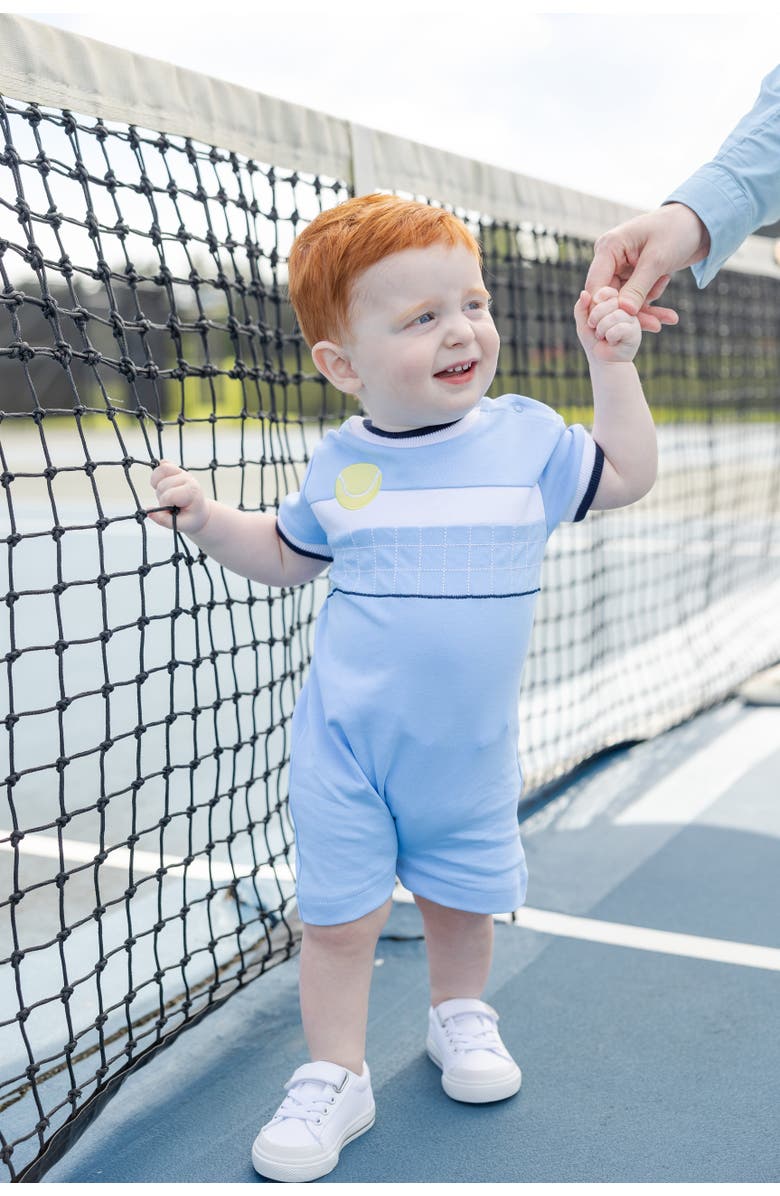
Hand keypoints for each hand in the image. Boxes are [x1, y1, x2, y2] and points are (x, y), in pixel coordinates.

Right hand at [148, 460, 209, 532]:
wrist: (199, 511)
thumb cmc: (191, 518)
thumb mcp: (181, 525)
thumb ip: (164, 520)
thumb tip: (148, 512)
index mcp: (192, 491)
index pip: (169, 495)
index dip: (165, 505)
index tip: (173, 510)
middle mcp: (188, 478)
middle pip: (162, 485)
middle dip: (162, 498)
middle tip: (171, 505)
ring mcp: (182, 472)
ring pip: (160, 471)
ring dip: (158, 485)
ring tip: (166, 495)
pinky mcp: (176, 469)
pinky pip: (162, 465)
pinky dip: (157, 475)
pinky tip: (161, 484)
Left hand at [575, 287, 641, 363]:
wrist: (604, 362)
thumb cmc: (594, 342)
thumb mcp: (583, 323)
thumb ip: (581, 307)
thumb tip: (584, 293)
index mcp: (614, 303)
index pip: (608, 292)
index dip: (597, 302)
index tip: (591, 318)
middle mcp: (625, 309)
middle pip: (611, 302)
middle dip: (596, 317)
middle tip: (595, 329)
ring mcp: (632, 319)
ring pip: (615, 315)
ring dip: (602, 329)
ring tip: (603, 337)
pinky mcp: (635, 332)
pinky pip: (619, 328)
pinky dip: (610, 337)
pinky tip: (612, 342)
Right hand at [585, 204, 710, 330]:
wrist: (698, 222)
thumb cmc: (676, 230)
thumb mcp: (657, 259)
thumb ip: (639, 287)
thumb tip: (624, 312)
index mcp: (608, 248)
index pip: (596, 285)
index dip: (602, 309)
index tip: (617, 327)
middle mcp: (610, 259)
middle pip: (609, 296)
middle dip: (630, 313)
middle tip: (653, 326)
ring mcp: (622, 269)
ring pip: (624, 301)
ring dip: (645, 313)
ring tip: (667, 320)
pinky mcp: (634, 277)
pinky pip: (637, 299)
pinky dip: (651, 307)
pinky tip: (669, 315)